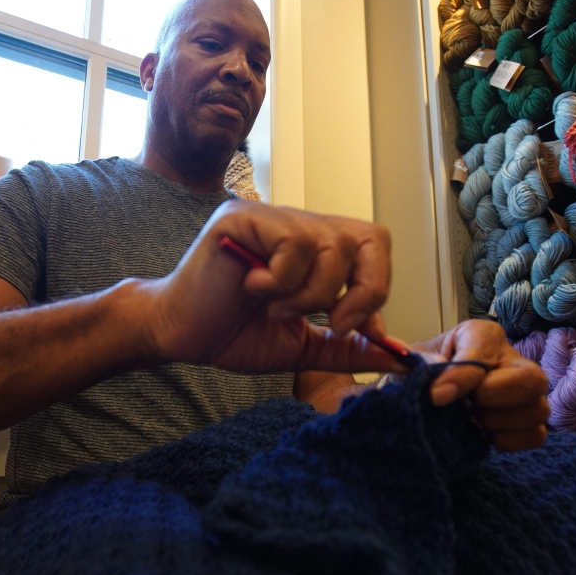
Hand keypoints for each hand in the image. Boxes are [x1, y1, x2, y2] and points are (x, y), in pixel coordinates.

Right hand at [139, 199, 406, 374]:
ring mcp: (271, 217)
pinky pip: (292, 242)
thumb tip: (397, 357)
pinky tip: (252, 288)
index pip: (376, 247)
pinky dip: (281, 280)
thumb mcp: (302, 346)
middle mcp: (299, 224)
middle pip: (370, 237)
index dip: (375, 289)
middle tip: (332, 322)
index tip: (351, 329)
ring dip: (309, 294)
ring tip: (275, 307)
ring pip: (331, 245)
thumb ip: (347, 347)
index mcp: (316, 249)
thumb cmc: (232, 333)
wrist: (178, 335)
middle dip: (362, 289)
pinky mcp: (243, 216)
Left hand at [411, 319, 548, 450]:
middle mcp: (513, 358)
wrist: (430, 391)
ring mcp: (528, 391)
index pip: (484, 353)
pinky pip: (535, 435)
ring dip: (496, 422)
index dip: (461, 376)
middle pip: (532, 380)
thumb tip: (437, 386)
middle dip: (493, 399)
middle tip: (465, 405)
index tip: (435, 395)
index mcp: (483, 335)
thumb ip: (420, 366)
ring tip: (469, 417)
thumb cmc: (424, 370)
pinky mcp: (530, 420)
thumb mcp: (415, 362)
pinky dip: (507, 440)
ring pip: (537, 411)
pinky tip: (481, 431)